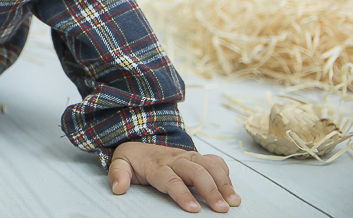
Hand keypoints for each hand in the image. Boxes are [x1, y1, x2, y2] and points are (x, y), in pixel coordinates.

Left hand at [108, 142, 240, 212]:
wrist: (139, 143)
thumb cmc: (133, 159)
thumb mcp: (120, 163)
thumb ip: (118, 174)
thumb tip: (119, 188)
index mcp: (157, 164)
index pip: (171, 179)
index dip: (182, 194)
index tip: (194, 209)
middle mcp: (175, 159)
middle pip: (196, 171)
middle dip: (211, 190)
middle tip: (222, 209)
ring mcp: (188, 157)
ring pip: (210, 165)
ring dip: (224, 182)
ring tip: (234, 202)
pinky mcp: (197, 158)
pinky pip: (215, 161)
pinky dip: (226, 174)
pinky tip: (232, 190)